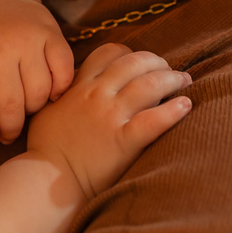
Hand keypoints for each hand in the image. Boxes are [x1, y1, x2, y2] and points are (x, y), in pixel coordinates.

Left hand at [0, 0, 73, 144]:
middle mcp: (0, 49)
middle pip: (13, 107)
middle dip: (11, 129)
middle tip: (9, 132)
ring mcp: (28, 39)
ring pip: (40, 93)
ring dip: (33, 109)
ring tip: (24, 107)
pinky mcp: (50, 31)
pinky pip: (64, 71)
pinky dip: (59, 88)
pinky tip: (48, 91)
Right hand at [27, 43, 191, 200]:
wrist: (48, 179)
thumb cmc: (45, 148)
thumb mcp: (48, 110)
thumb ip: (66, 94)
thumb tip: (74, 86)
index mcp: (81, 86)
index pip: (109, 52)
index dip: (129, 52)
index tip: (140, 61)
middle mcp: (98, 95)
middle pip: (135, 63)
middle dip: (157, 62)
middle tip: (170, 69)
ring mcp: (112, 117)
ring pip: (150, 85)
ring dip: (172, 79)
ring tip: (184, 81)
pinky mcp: (124, 141)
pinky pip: (154, 120)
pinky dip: (173, 111)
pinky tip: (186, 106)